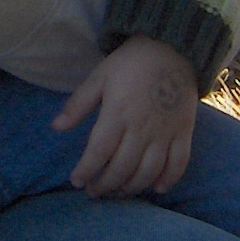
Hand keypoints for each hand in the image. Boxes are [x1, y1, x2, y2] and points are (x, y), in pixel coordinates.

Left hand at [53, 34, 197, 196]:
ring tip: (118, 192)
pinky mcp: (184, 132)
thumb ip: (78, 104)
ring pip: (148, 172)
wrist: (172, 49)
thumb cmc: (130, 63)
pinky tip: (156, 189)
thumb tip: (56, 127)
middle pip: (122, 168)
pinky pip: (179, 164)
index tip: (76, 181)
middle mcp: (142, 128)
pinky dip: (168, 180)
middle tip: (94, 191)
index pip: (98, 152)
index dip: (86, 170)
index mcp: (117, 114)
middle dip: (105, 185)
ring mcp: (165, 133)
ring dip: (132, 188)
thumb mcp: (99, 78)